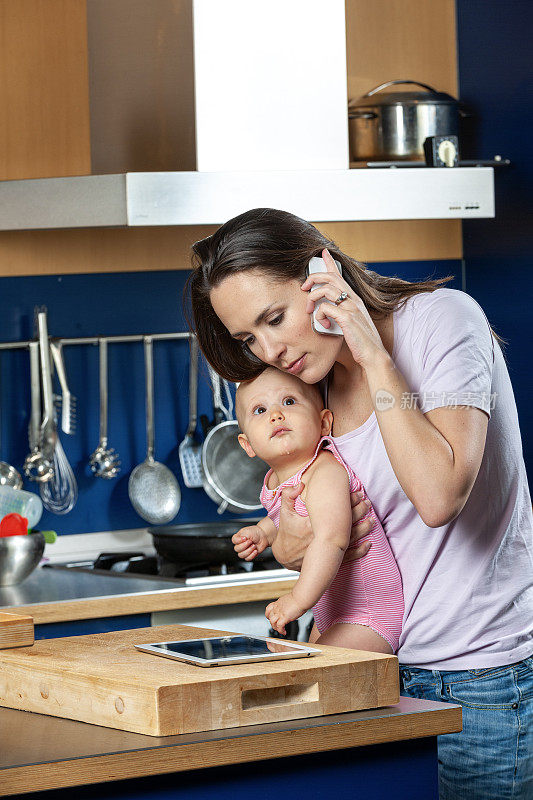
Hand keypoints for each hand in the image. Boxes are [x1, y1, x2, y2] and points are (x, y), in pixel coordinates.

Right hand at [232, 525, 268, 560]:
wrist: (263, 536)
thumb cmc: (255, 532)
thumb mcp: (247, 531)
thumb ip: (241, 536)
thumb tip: (240, 542)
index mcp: (238, 537)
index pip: (234, 541)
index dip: (239, 540)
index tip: (245, 538)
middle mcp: (240, 544)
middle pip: (237, 549)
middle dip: (245, 545)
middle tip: (251, 541)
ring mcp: (244, 550)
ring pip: (241, 555)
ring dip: (249, 551)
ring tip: (254, 546)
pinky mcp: (249, 555)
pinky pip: (247, 558)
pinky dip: (252, 555)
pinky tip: (255, 551)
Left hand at [265, 593, 305, 635]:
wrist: (301, 597)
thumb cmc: (299, 597)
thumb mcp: (290, 599)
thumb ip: (288, 604)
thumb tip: (290, 607)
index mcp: (279, 602)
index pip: (269, 608)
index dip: (269, 614)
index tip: (271, 617)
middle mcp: (278, 607)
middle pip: (269, 616)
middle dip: (272, 622)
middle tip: (277, 625)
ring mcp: (280, 612)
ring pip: (272, 622)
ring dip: (275, 627)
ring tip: (280, 630)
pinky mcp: (284, 617)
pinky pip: (279, 626)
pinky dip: (281, 631)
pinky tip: (284, 632)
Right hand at [273, 483, 372, 568]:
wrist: (283, 556)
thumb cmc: (286, 534)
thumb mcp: (284, 513)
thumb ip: (288, 496)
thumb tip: (299, 484)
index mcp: (313, 525)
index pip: (335, 511)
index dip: (348, 501)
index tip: (357, 493)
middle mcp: (323, 538)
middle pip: (346, 523)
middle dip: (359, 511)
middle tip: (367, 502)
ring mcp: (327, 550)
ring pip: (350, 539)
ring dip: (363, 529)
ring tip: (372, 519)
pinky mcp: (330, 560)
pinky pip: (349, 556)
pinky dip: (360, 551)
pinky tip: (368, 544)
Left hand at [300, 248, 387, 369]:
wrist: (373, 355)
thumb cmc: (361, 343)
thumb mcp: (350, 324)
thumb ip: (339, 315)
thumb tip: (323, 312)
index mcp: (354, 299)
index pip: (340, 275)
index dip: (330, 262)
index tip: (323, 253)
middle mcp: (354, 300)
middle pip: (330, 277)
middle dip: (313, 278)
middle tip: (304, 287)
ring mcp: (351, 308)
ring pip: (326, 290)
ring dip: (312, 298)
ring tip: (309, 311)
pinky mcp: (347, 318)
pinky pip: (326, 308)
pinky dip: (319, 316)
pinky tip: (323, 326)